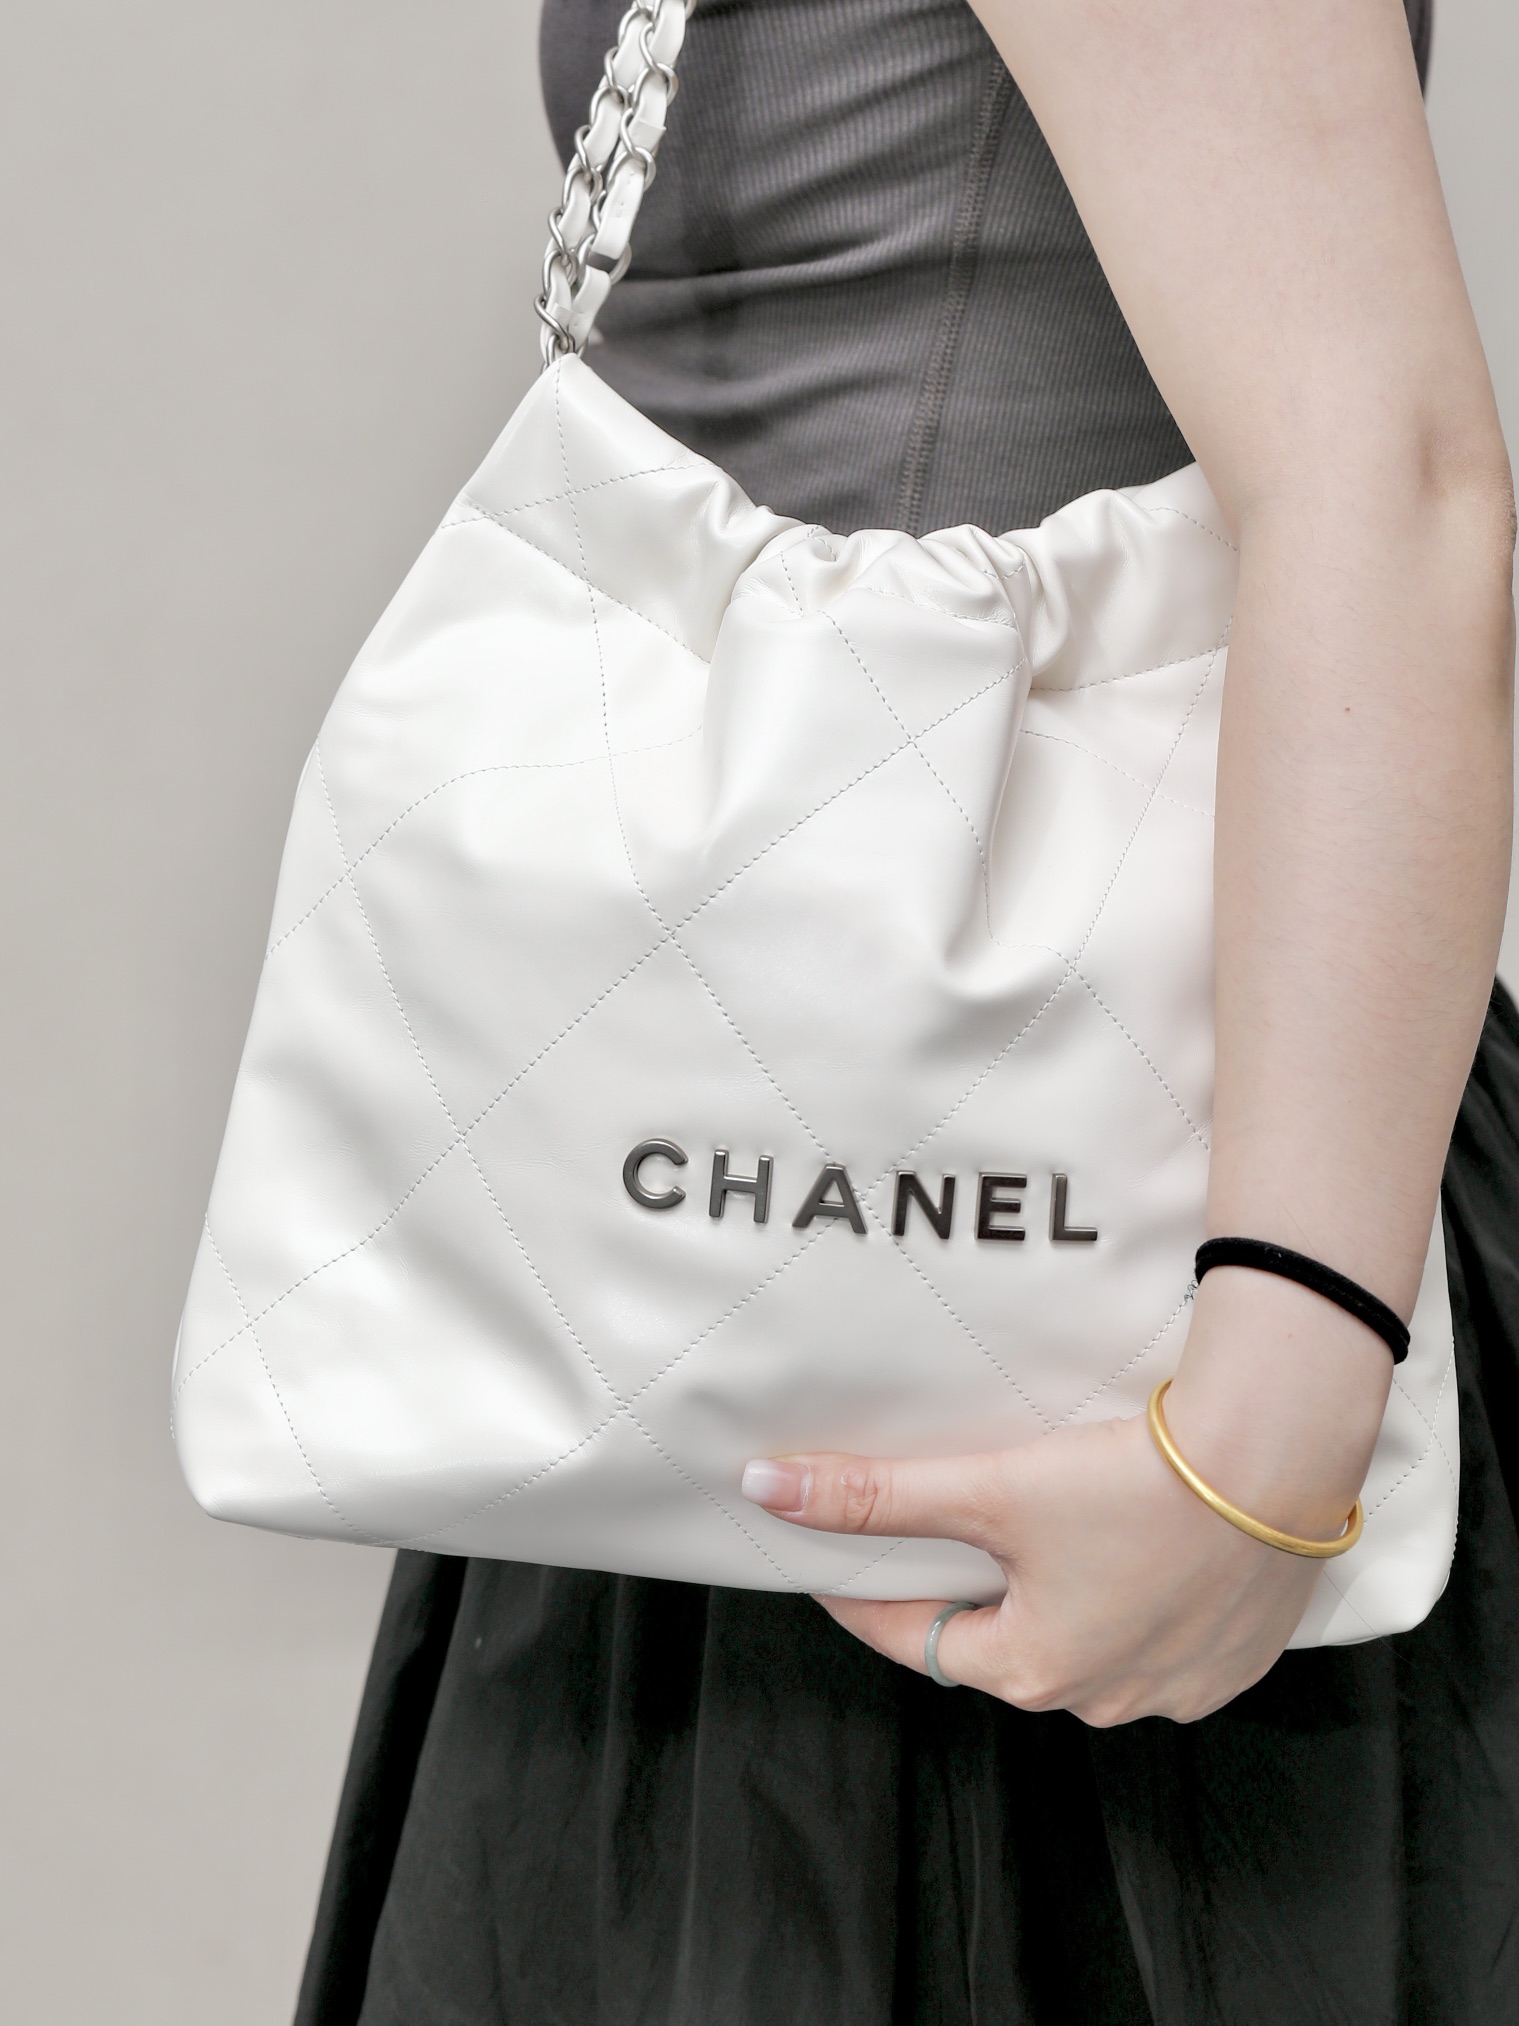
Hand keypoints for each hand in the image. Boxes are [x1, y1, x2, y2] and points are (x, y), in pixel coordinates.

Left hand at [740, 1270, 1392, 1725]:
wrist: (1277, 1459)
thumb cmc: (1136, 1482)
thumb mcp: (990, 1489)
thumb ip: (877, 1496)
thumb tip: (768, 1492)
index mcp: (1035, 1671)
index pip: (915, 1638)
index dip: (864, 1593)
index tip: (830, 1558)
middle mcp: (1105, 1698)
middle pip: (999, 1642)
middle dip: (962, 1592)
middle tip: (933, 1533)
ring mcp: (1177, 1686)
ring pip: (1080, 1641)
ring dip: (1048, 1597)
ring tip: (1032, 1531)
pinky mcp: (1234, 1658)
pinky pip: (1155, 1639)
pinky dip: (1127, 1601)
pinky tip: (1124, 1550)